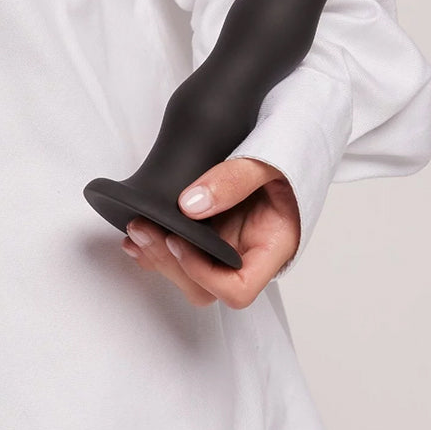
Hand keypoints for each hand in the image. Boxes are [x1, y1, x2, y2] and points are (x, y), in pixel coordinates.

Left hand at [120, 158, 299, 307]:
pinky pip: (177, 254)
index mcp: (271, 247)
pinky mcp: (207, 235)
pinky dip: (153, 247)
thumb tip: (189, 205)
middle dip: (169, 264)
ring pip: (185, 275)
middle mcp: (246, 255)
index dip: (204, 276)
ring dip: (156, 257)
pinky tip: (136, 233)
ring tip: (137, 229)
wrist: (293, 140)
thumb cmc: (294, 154)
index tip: (180, 242)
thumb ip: (236, 179)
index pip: (238, 289)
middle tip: (144, 230)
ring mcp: (225, 247)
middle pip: (203, 288)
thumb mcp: (272, 160)